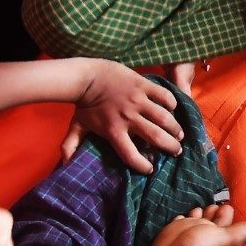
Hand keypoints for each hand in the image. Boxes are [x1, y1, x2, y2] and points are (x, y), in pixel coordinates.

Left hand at [61, 60, 184, 173]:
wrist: (88, 77)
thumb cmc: (84, 104)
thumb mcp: (78, 126)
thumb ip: (71, 145)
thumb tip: (65, 164)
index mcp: (114, 131)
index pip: (131, 155)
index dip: (143, 165)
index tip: (150, 169)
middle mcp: (128, 117)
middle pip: (156, 137)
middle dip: (171, 147)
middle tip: (177, 150)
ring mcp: (138, 100)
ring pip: (164, 118)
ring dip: (175, 128)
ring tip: (180, 134)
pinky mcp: (143, 85)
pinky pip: (164, 96)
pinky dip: (171, 103)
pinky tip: (172, 109)